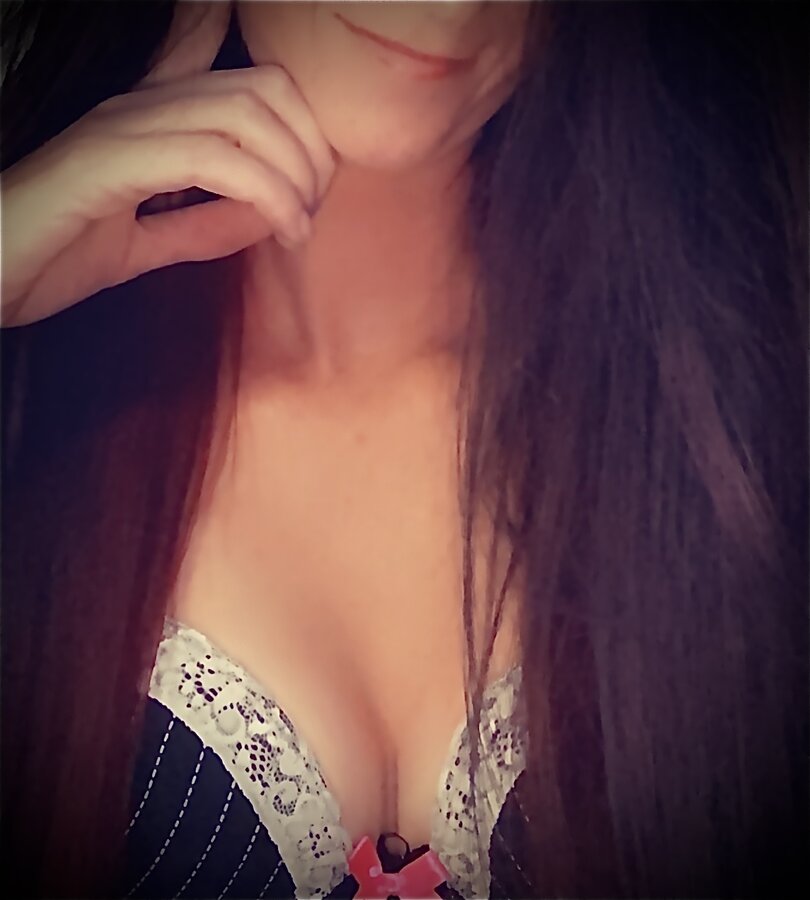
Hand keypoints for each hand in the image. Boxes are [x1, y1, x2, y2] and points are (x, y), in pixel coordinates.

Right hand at [0, 0, 335, 326]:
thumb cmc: (52, 258)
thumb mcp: (148, 245)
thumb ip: (204, 226)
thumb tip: (269, 214)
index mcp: (151, 122)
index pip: (249, 87)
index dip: (302, 131)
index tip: (311, 195)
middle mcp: (140, 108)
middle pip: (263, 89)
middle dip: (310, 150)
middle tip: (312, 210)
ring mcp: (121, 127)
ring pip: (244, 113)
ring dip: (293, 171)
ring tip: (300, 225)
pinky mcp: (106, 160)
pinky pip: (209, 156)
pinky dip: (263, 191)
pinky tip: (282, 229)